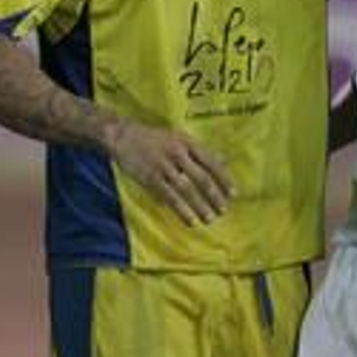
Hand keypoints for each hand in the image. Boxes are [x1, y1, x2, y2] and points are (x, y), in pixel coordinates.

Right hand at [102, 121, 232, 225]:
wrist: (122, 136)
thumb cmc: (153, 137)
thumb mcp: (178, 137)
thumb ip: (198, 150)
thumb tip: (223, 159)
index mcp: (186, 142)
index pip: (211, 161)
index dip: (224, 178)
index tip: (233, 193)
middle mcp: (177, 153)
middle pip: (201, 178)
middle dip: (214, 196)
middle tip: (223, 210)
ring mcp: (163, 166)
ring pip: (187, 190)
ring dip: (200, 206)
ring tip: (210, 219)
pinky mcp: (151, 178)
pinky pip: (169, 197)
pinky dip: (181, 210)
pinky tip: (190, 221)